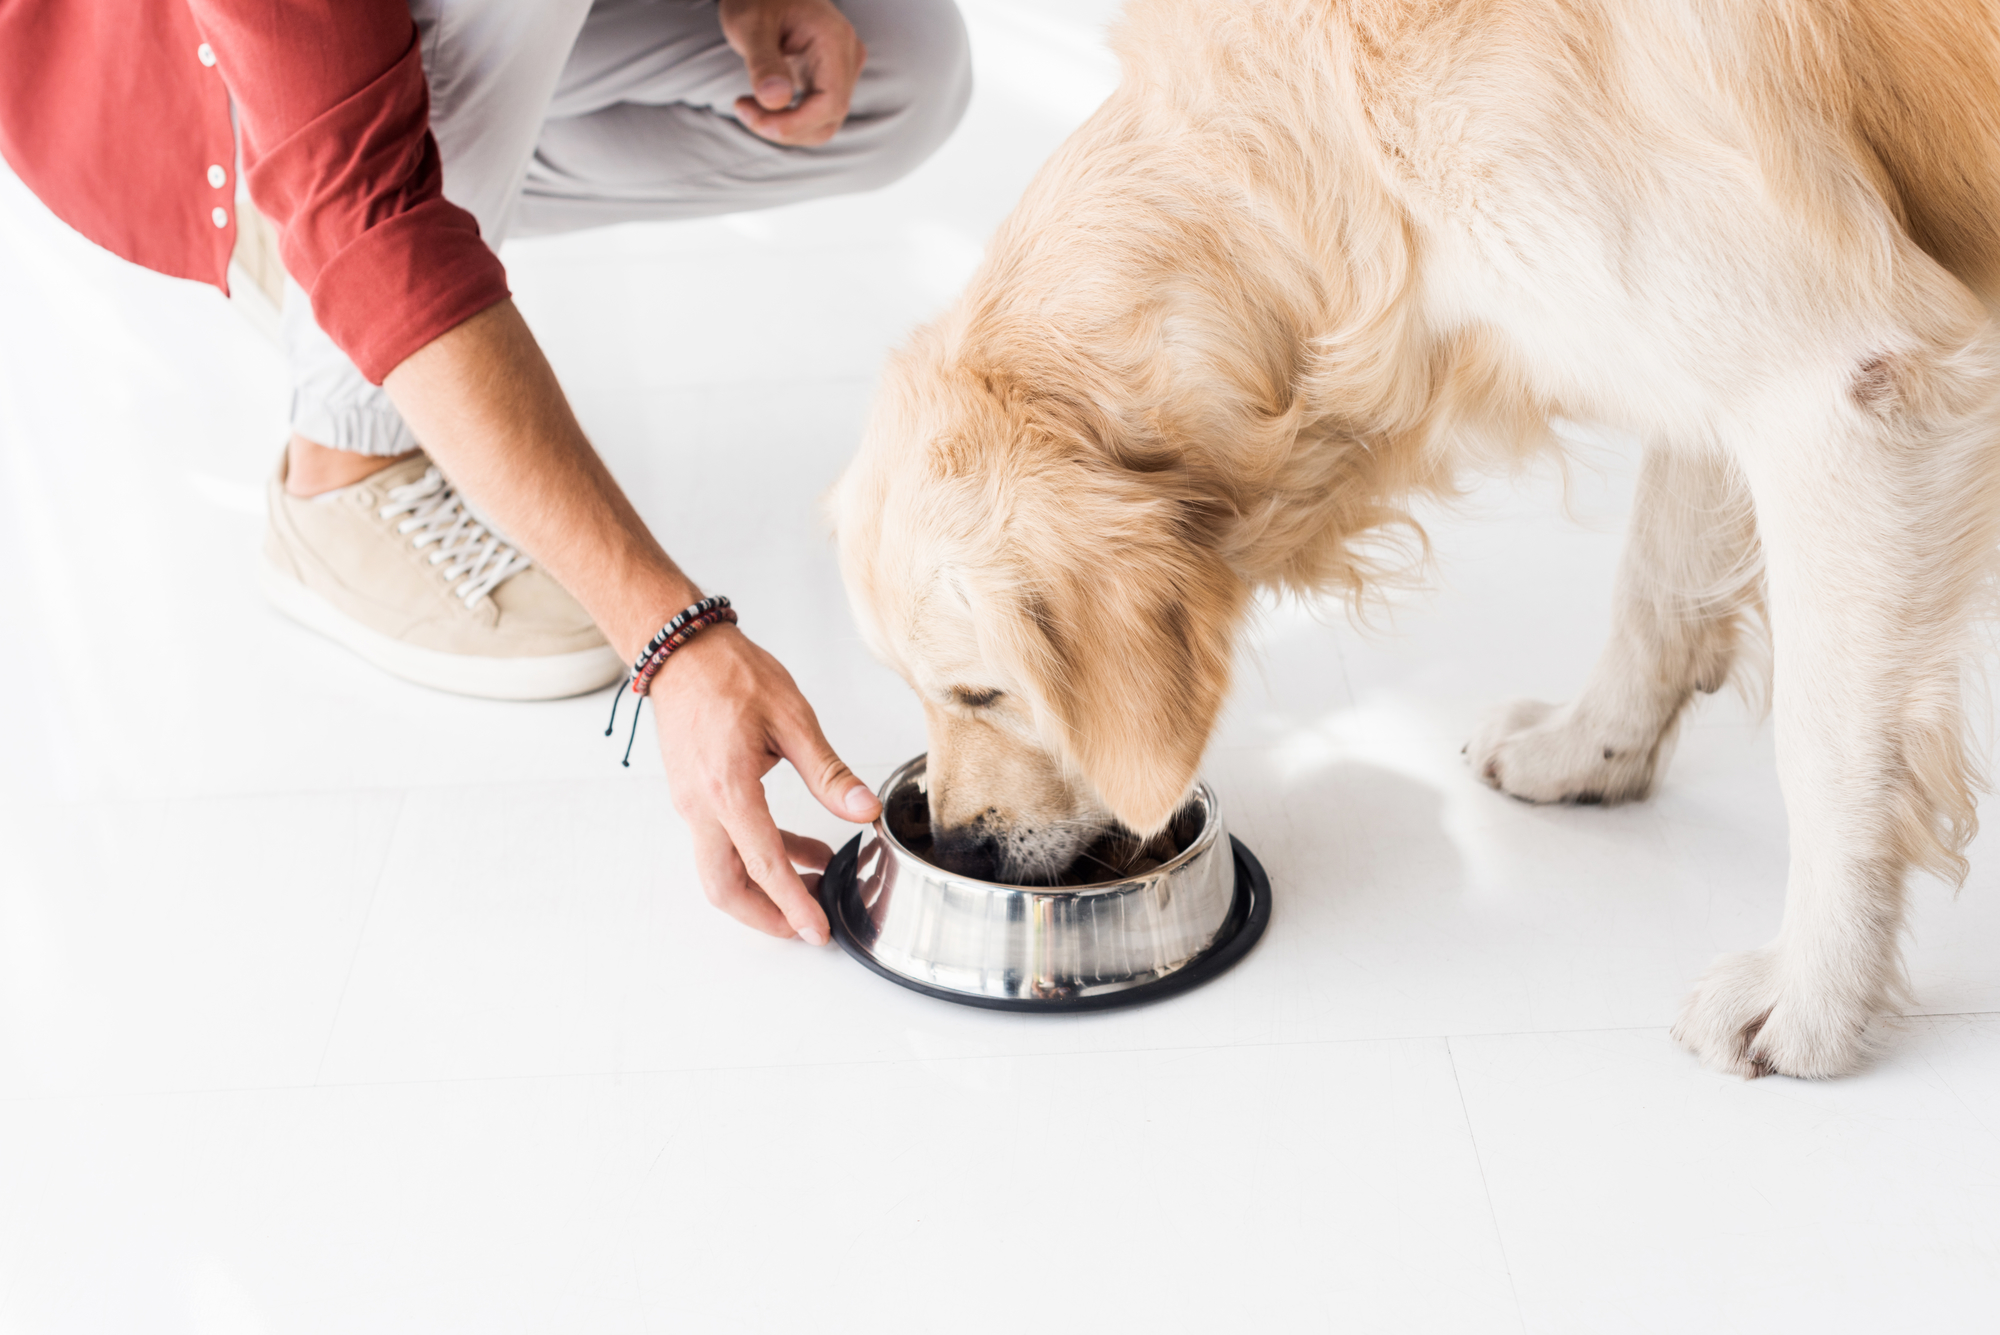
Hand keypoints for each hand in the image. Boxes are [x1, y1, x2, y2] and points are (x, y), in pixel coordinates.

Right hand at [651, 623, 881, 942]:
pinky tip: (801, 850)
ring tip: (815, 886)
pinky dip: (759, 856)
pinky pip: (724, 842)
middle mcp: (702, 805)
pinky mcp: (696, 797)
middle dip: (766, 916)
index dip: (792, 904)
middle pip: (725, 886)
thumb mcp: (792, 719)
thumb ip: (829, 774)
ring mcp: (693, 804)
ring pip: (722, 869)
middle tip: (807, 928)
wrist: (683, 652)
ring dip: (765, 887)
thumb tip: (864, 811)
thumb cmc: (732, 675)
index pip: (763, 864)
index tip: (816, 931)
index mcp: (728, 789)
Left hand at [718, 0, 865, 146]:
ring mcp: (843, 69)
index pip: (830, 103)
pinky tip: (760, 103)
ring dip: (785, 127)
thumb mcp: (750, 25)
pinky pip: (816, 114)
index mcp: (835, 40)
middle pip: (828, 119)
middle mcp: (848, 56)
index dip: (794, 124)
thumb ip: (763, 62)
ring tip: (748, 106)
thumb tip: (776, 99)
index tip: (753, 118)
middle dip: (785, 128)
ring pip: (823, 123)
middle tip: (743, 109)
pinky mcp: (831, 78)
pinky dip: (788, 119)